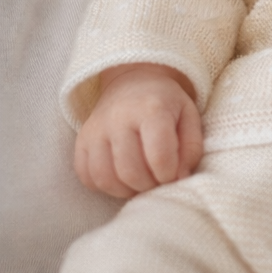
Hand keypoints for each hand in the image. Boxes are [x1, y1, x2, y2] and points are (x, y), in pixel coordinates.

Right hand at [74, 63, 203, 198]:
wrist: (133, 82)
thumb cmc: (166, 104)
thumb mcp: (189, 117)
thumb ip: (190, 148)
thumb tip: (179, 178)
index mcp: (151, 108)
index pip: (159, 156)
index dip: (169, 175)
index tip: (173, 174)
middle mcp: (118, 117)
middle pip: (130, 171)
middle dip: (148, 185)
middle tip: (157, 180)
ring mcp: (95, 129)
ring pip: (104, 178)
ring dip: (126, 190)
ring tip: (140, 181)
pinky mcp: (81, 140)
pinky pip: (86, 176)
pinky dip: (103, 186)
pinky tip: (120, 178)